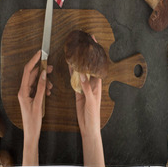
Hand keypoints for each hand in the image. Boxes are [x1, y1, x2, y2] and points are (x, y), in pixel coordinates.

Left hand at [18, 50, 52, 165]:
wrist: (31, 133)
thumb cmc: (33, 120)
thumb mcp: (39, 102)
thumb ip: (40, 87)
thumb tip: (43, 74)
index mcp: (22, 91)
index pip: (27, 71)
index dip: (33, 61)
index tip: (40, 53)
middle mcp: (22, 91)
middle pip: (32, 75)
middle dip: (41, 70)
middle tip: (51, 67)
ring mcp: (26, 94)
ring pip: (35, 81)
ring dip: (43, 80)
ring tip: (50, 86)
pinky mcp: (30, 97)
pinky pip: (36, 87)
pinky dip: (43, 86)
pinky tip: (48, 91)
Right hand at [68, 35, 104, 166]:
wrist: (88, 125)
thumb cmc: (93, 114)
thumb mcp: (90, 100)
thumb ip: (86, 88)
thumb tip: (83, 74)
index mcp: (97, 83)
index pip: (97, 64)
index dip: (96, 52)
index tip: (93, 41)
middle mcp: (91, 83)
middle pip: (89, 65)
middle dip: (86, 54)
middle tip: (82, 42)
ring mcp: (84, 86)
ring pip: (81, 71)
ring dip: (79, 62)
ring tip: (75, 51)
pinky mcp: (78, 91)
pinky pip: (75, 79)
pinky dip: (72, 72)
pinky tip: (70, 65)